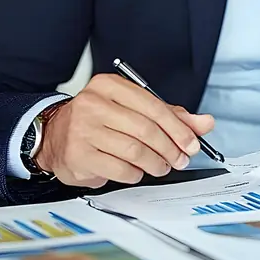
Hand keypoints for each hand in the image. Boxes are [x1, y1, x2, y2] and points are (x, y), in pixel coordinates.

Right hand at [35, 72, 213, 188]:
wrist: (55, 136)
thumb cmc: (99, 120)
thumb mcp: (133, 109)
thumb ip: (170, 115)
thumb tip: (204, 123)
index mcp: (110, 86)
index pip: (153, 105)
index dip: (178, 127)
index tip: (192, 142)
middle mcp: (94, 103)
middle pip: (145, 129)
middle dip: (170, 148)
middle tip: (180, 158)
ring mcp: (83, 130)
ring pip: (134, 151)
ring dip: (156, 163)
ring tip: (162, 166)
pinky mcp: (79, 155)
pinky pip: (119, 169)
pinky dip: (135, 173)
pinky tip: (137, 171)